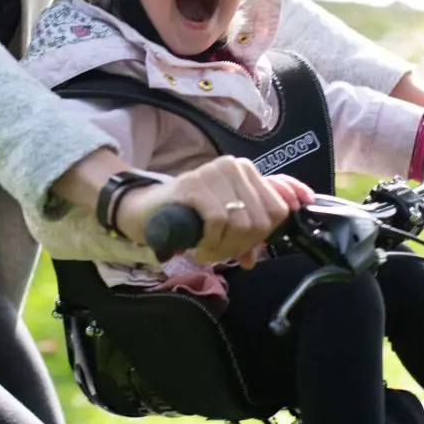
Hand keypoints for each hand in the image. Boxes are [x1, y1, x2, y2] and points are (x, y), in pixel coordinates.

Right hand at [119, 156, 311, 266]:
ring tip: (206, 251)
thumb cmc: (188, 216)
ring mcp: (213, 172)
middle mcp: (234, 166)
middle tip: (218, 253)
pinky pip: (217, 220)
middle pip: (260, 221)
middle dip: (240, 246)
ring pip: (241, 223)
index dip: (262, 237)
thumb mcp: (224, 223)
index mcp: (247, 172)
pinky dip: (210, 241)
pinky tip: (198, 247)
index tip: (241, 248)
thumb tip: (254, 258)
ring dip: (223, 248)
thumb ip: (245, 236)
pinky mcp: (194, 185)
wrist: (145, 209)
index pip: (278, 211)